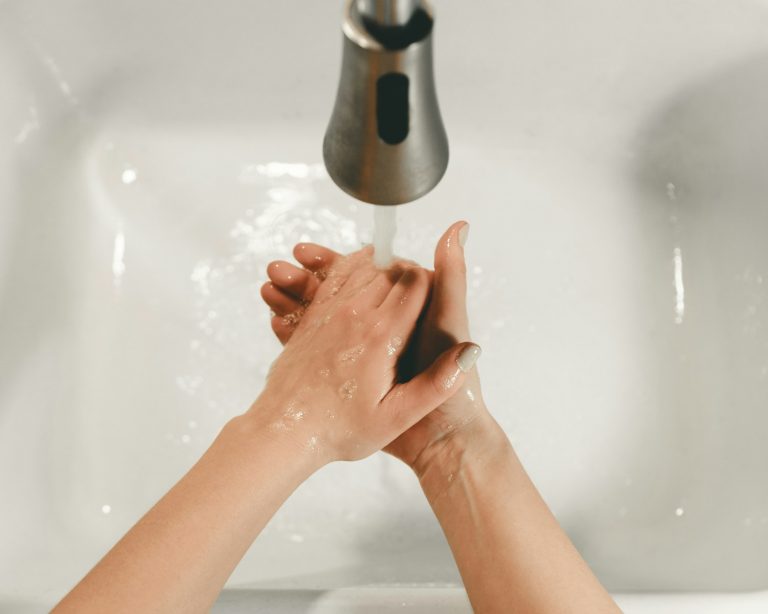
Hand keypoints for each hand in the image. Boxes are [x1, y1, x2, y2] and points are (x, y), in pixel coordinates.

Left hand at [253, 244, 480, 464]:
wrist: (284, 431)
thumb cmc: (341, 430)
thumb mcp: (396, 417)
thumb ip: (436, 385)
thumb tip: (470, 352)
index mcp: (382, 336)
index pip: (417, 282)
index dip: (432, 281)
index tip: (436, 295)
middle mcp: (355, 315)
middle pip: (390, 269)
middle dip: (409, 274)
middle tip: (419, 292)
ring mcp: (330, 313)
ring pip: (362, 267)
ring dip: (381, 269)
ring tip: (394, 283)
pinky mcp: (312, 317)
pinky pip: (334, 277)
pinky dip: (351, 270)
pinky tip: (360, 281)